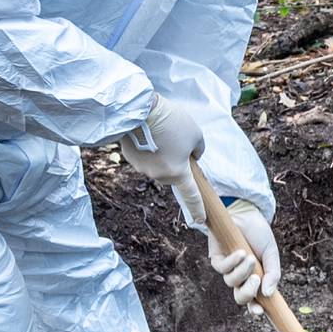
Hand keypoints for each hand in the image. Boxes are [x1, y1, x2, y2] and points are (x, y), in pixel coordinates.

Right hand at [122, 98, 209, 225]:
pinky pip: (146, 156)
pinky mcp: (131, 159)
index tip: (201, 220)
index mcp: (178, 173)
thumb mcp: (196, 134)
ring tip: (161, 131)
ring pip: (158, 164)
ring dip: (162, 153)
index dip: (197, 208)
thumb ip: (197, 150)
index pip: (190, 195)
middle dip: (177, 160)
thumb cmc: (172, 122)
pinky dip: (150, 147)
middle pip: (173, 173)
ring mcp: (142, 169)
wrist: (139, 110)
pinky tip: (148, 131)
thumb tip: (192, 156)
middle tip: (177, 138)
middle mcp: (159, 176)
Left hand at [210, 202, 280, 307]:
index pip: (255, 300)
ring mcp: (228, 269)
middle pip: (240, 297)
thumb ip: (273, 274)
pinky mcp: (217, 260)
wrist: (246, 213)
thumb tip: (269, 294)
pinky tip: (240, 252)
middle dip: (247, 293)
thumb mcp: (271, 254)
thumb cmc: (259, 234)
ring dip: (242, 272)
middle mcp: (241, 277)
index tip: (259, 311)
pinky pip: (222, 268)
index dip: (256, 308)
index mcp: (256, 278)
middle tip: (255, 281)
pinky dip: (232, 261)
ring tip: (249, 257)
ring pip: (231, 282)